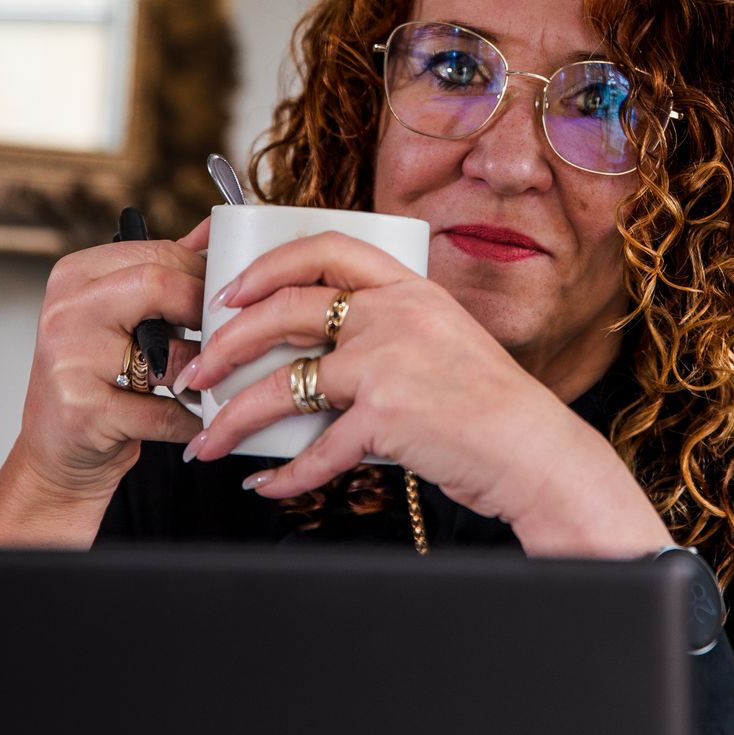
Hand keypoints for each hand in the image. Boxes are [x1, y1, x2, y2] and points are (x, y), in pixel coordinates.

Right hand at [0, 217, 210, 545]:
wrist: (55, 452)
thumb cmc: (97, 380)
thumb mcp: (118, 316)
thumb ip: (160, 275)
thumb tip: (213, 233)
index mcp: (75, 276)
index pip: (158, 254)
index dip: (206, 275)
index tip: (228, 298)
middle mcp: (66, 312)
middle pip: (160, 286)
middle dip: (206, 314)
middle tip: (227, 337)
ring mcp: (70, 361)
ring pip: (167, 354)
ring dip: (202, 373)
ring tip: (209, 380)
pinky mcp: (83, 411)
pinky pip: (164, 411)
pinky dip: (189, 420)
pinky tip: (195, 421)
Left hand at [180, 231, 642, 542]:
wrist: (536, 452)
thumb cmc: (491, 407)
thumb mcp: (443, 342)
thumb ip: (388, 334)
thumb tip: (317, 360)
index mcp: (409, 289)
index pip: (325, 248)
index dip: (266, 266)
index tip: (230, 292)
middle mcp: (395, 315)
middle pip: (283, 312)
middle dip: (223, 345)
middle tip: (197, 373)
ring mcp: (389, 363)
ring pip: (283, 384)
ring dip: (233, 418)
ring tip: (207, 440)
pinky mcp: (386, 416)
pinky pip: (316, 450)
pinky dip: (284, 475)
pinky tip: (265, 485)